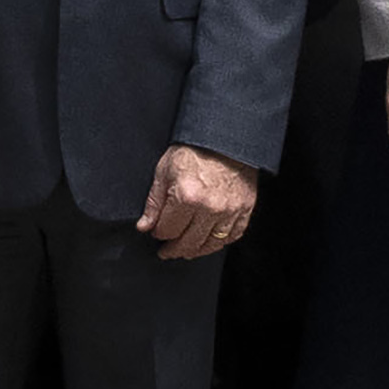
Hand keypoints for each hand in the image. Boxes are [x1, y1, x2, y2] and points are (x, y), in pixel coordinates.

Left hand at [138, 143, 258, 264]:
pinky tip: (209, 241)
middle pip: (188, 243)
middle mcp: (209, 208)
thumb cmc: (194, 149)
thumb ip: (154, 202)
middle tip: (167, 251)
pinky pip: (232, 236)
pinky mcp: (244, 209)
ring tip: (186, 250)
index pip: (167, 230)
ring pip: (210, 244)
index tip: (156, 231)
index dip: (158, 232)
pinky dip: (220, 242)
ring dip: (196, 250)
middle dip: (173, 249)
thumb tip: (144, 226)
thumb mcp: (165, 170)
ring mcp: (229, 210)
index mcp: (186, 196)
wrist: (225, 138)